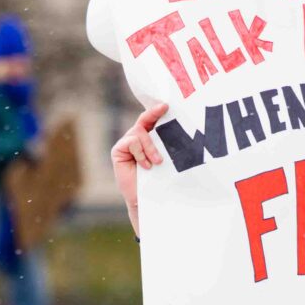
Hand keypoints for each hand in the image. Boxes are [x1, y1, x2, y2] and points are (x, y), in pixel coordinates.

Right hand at [110, 103, 169, 234]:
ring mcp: (127, 143)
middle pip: (144, 120)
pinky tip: (146, 166)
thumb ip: (168, 145)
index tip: (167, 105)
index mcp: (150, 138)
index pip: (152, 119)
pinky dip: (141, 152)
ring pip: (139, 132)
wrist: (147, 200)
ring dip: (150, 146)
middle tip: (164, 108)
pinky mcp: (119, 150)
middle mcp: (137, 138)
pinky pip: (132, 142)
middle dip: (154, 114)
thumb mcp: (168, 160)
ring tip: (158, 162)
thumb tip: (186, 132)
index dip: (157, 110)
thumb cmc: (161, 181)